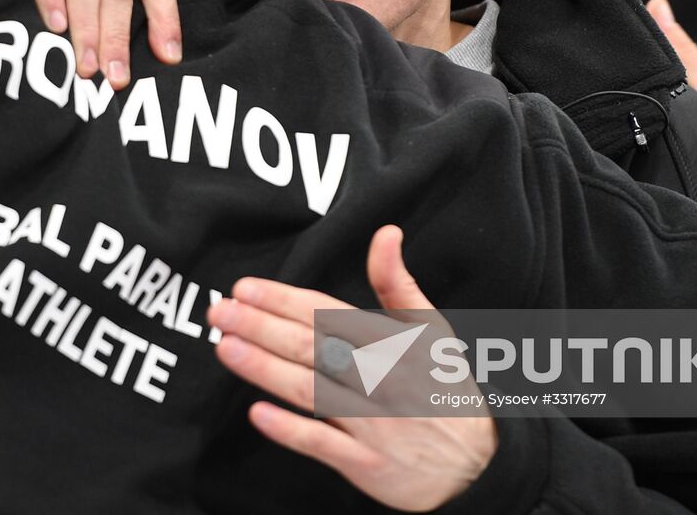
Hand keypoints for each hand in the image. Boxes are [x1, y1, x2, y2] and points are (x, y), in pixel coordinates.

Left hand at [207, 226, 495, 510]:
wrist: (479, 464)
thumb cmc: (443, 386)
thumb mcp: (430, 328)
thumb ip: (397, 282)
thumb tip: (386, 232)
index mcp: (392, 342)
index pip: (328, 313)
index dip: (284, 299)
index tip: (245, 288)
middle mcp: (382, 379)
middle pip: (311, 347)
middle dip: (260, 326)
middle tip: (218, 310)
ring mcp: (374, 424)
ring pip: (311, 391)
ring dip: (264, 368)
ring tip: (225, 347)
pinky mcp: (368, 465)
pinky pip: (324, 445)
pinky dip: (291, 430)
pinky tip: (257, 413)